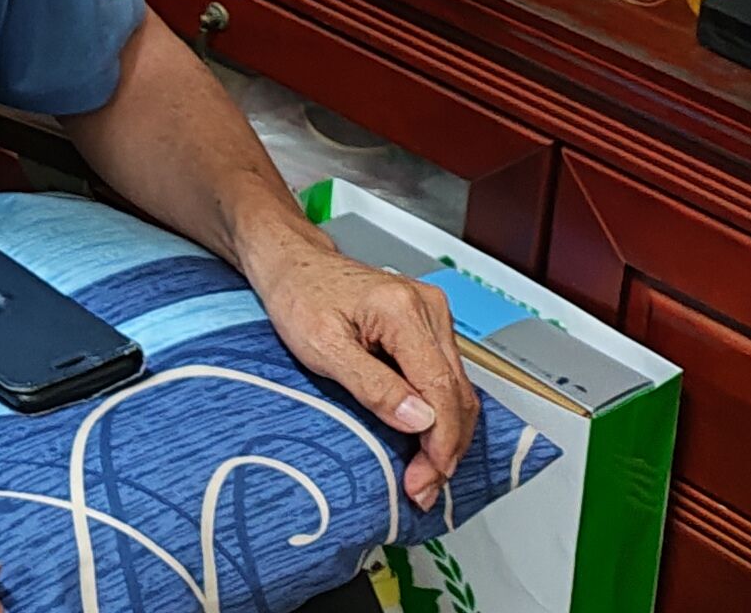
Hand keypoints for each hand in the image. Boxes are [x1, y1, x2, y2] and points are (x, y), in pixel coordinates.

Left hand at [245, 235, 476, 510]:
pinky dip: (440, 413)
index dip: (439, 444)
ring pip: (458, 389)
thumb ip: (373, 385)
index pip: (442, 390)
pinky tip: (425, 440)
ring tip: (424, 474)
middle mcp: (428, 308)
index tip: (424, 480)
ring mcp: (432, 314)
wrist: (292, 263)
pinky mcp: (428, 325)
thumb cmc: (298, 294)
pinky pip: (446, 377)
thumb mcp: (322, 347)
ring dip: (446, 436)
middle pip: (458, 394)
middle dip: (446, 449)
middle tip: (422, 488)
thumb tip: (419, 420)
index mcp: (403, 310)